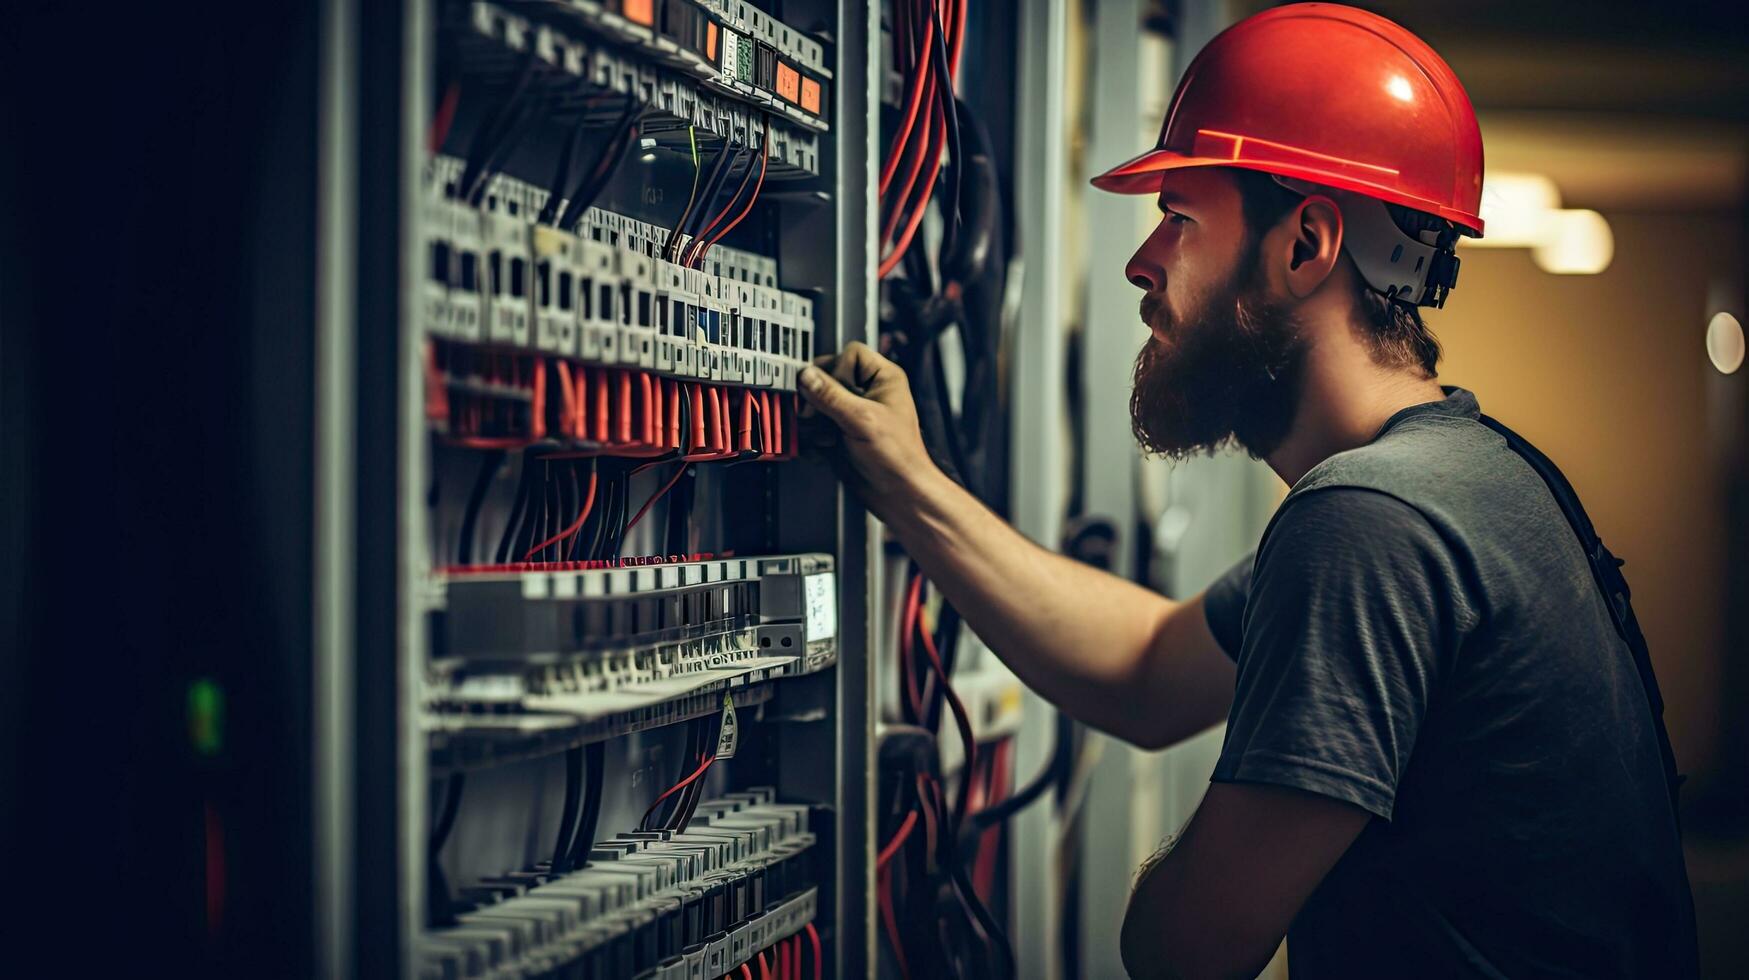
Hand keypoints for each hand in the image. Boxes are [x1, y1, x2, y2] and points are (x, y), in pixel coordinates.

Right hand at [797, 341, 940, 519]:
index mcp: (883, 379)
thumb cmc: (898, 457)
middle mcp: (868, 393)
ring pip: (817, 403)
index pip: (850, 354)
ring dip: (814, 422)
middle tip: (816, 415)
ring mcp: (852, 414)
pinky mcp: (841, 434)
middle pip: (827, 378)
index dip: (838, 371)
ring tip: (825, 437)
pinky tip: (823, 449)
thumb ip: (831, 396)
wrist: (899, 495)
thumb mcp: (862, 419)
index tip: (833, 392)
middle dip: (818, 400)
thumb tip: (806, 376)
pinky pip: (816, 427)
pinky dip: (814, 439)